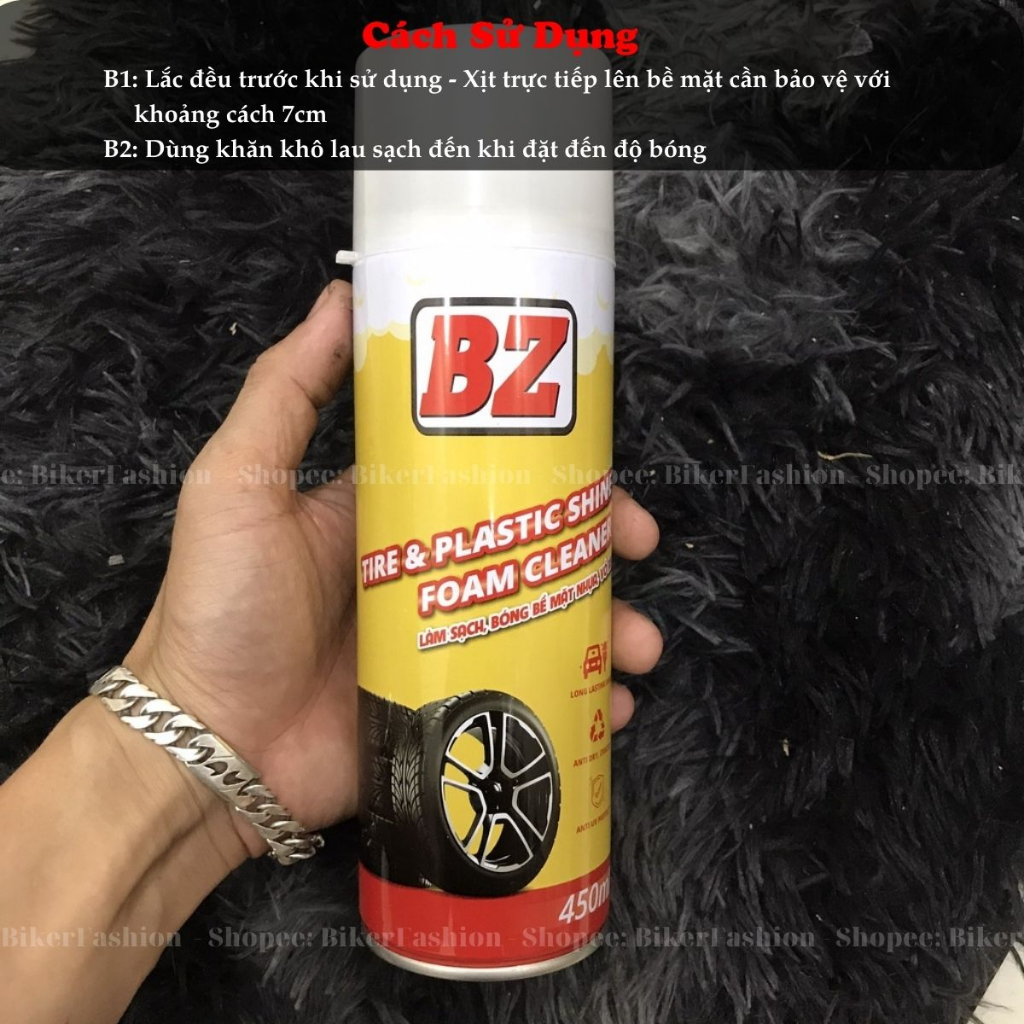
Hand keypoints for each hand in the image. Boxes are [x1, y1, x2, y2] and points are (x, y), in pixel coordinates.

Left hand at [125, 280, 662, 850]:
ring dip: (607, 624)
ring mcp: (446, 641)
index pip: (489, 472)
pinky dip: (579, 695)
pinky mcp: (452, 705)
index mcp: (392, 511)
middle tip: (641, 549)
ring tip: (637, 647)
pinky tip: (612, 704)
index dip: (554, 468)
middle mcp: (430, 569)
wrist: (209, 745)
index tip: (604, 474)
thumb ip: (287, 392)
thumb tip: (342, 295)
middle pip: (536, 543)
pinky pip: (531, 691)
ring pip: (548, 619)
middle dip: (600, 544)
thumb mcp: (240, 482)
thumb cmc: (221, 606)